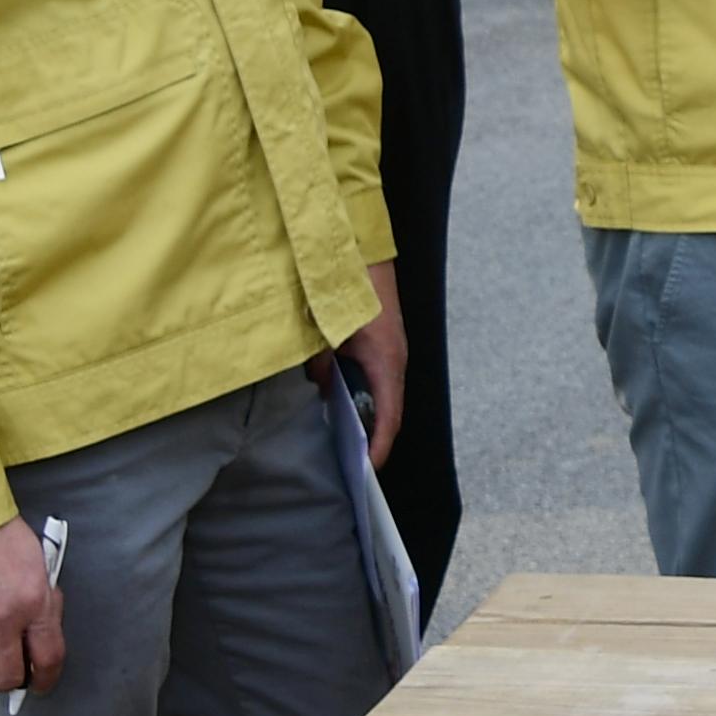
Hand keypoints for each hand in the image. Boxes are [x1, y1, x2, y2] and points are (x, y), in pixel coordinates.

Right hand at [0, 517, 63, 697]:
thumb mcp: (36, 564)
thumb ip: (42, 601)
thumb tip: (42, 637)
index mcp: (34, 602)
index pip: (49, 658)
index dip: (46, 679)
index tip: (40, 684)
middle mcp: (0, 622)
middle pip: (7, 679)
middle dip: (8, 677)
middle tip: (3, 666)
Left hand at [312, 260, 408, 467]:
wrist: (359, 245)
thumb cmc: (344, 285)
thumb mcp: (322, 331)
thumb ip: (320, 363)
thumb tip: (320, 385)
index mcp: (386, 358)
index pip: (388, 416)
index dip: (378, 446)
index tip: (367, 471)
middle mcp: (395, 357)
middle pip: (389, 409)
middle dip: (374, 438)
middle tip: (354, 465)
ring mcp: (392, 348)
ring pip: (383, 392)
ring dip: (369, 415)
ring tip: (348, 440)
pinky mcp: (384, 339)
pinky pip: (377, 377)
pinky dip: (365, 396)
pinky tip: (342, 401)